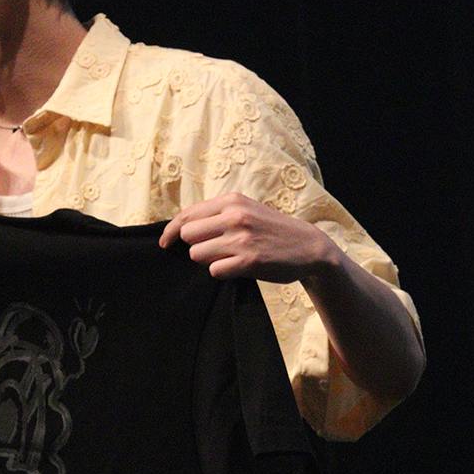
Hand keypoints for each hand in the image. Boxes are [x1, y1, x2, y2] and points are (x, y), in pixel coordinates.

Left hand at [159, 192, 339, 282]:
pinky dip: (222, 272)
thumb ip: (218, 214)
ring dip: (209, 260)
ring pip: (198, 254)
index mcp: (232, 201)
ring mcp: (241, 238)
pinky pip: (215, 271)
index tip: (165, 243)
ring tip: (229, 257)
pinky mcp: (249, 260)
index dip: (171, 231)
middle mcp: (235, 216)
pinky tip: (237, 267)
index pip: (187, 215)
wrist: (308, 246)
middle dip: (195, 246)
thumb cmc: (272, 229)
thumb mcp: (247, 210)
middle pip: (188, 235)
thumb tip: (182, 228)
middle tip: (213, 250)